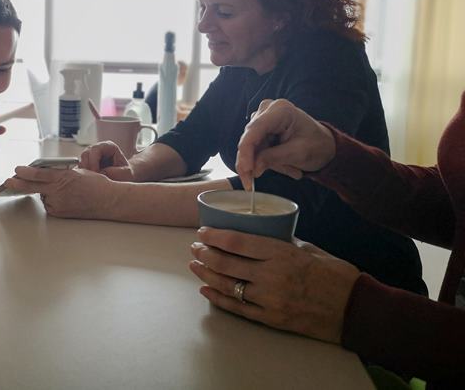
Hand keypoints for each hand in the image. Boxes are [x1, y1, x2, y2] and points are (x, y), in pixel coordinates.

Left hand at [3, 166, 118, 218]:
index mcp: (64, 178)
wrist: (108, 201)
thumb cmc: (96, 184)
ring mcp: (59, 204)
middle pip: (34, 188)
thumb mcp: (77, 172)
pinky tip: (65, 197)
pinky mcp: (60, 213)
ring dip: (45, 191)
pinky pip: (50, 204)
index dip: (26, 173)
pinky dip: (52, 199)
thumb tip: (45, 174)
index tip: (17, 170)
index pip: (40, 175)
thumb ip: (60, 173)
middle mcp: (59, 192)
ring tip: (65, 190)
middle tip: (8, 182)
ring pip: (44, 196)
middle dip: (19, 185)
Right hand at [78, 141, 133, 180]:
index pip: (95, 149)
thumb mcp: (125, 173)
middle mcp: (97, 149)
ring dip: (84, 172)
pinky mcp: (86, 165)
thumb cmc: (126, 174)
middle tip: (93, 179)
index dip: (94, 161)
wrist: (124, 179)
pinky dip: (82, 176)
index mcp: (108, 146)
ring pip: (81, 162)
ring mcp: (90, 156)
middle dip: (87, 167)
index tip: (97, 173)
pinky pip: (79, 169)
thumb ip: (113, 172)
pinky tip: (90, 182)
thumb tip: (98, 173)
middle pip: (85, 154)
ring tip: (92, 182)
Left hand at [189, 228, 359, 343]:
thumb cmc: (336, 275)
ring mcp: (269, 299)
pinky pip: (237, 308)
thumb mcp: (309, 249)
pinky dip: (218, 298)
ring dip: (206, 274)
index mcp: (281, 253)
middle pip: (226, 263)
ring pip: (226, 285)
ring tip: (195, 265)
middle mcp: (271, 276)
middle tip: (195, 248)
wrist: (356, 310)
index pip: (237, 242)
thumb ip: (282, 243)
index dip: (214, 236)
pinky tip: (206, 289)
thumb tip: (260, 236)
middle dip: (204, 254)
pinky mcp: (271, 318)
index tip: (202, 232)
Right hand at [236, 99, 335, 189]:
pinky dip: (267, 161)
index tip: (246, 170)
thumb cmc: (317, 145)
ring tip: (291, 169)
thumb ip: (274, 159)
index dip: (246, 151)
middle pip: (249, 139)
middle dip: (254, 162)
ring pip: (251, 147)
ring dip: (266, 163)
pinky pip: (255, 149)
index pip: (255, 130)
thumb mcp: (299, 153)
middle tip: (256, 182)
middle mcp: (268, 110)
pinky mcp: (261, 129)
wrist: (324, 144)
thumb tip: (252, 169)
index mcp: (281, 110)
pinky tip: (286, 165)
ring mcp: (263, 118)